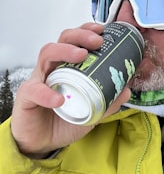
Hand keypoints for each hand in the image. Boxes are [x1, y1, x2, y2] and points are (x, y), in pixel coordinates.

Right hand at [11, 23, 130, 158]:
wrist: (42, 143)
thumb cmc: (64, 119)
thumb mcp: (91, 110)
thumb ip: (108, 101)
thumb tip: (126, 91)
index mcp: (68, 65)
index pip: (76, 40)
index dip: (87, 31)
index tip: (102, 30)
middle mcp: (53, 67)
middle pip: (63, 40)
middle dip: (80, 36)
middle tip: (97, 41)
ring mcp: (39, 79)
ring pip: (47, 54)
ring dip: (65, 51)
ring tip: (81, 56)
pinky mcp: (27, 96)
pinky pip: (34, 90)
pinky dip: (47, 93)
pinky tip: (59, 99)